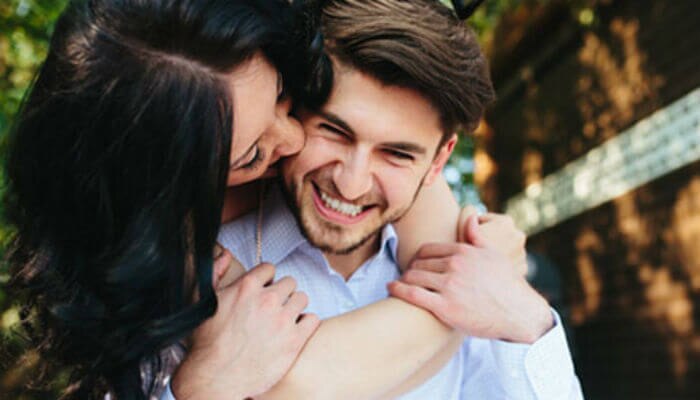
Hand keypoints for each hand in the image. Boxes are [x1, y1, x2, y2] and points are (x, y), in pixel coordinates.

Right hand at [172, 255, 319, 398]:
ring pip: (302, 298)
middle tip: (273, 307)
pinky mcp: (294, 341)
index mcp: (247, 287)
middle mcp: (268, 299)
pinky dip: (306, 323)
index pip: (269, 268)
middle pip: (289, 282)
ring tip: (284, 319)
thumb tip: (226, 254)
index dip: (266, 280)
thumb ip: (216, 272)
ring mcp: (283, 320)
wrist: (215, 377)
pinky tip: (295, 330)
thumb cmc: (206, 342)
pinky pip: (312, 320)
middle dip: (282, 292)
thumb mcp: (205, 302)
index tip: (263, 291)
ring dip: (294, 306)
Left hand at [389, 215, 551, 343]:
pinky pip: (412, 294)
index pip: (428, 249)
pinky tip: (392, 288)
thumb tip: (470, 215)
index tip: (415, 263)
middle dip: (410, 269)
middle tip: (406, 276)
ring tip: (398, 283)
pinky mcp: (445, 307)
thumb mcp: (494, 254)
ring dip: (403, 279)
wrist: (519, 314)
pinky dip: (398, 289)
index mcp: (464, 251)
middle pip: (419, 263)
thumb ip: (477, 235)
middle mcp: (455, 265)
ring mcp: (449, 286)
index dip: (418, 257)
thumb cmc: (507, 285)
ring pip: (413, 277)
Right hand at [458, 206, 527, 275]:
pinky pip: (509, 265)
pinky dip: (500, 267)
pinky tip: (488, 272)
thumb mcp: (461, 227)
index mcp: (506, 222)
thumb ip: (467, 213)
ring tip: (479, 264)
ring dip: (494, 254)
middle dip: (486, 241)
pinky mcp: (522, 269)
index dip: (469, 231)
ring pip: (503, 250)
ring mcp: (522, 254)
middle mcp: (518, 236)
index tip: (465, 241)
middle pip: (496, 235)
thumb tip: (472, 208)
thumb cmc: (465, 252)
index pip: (484, 221)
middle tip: (472, 253)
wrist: (475, 283)